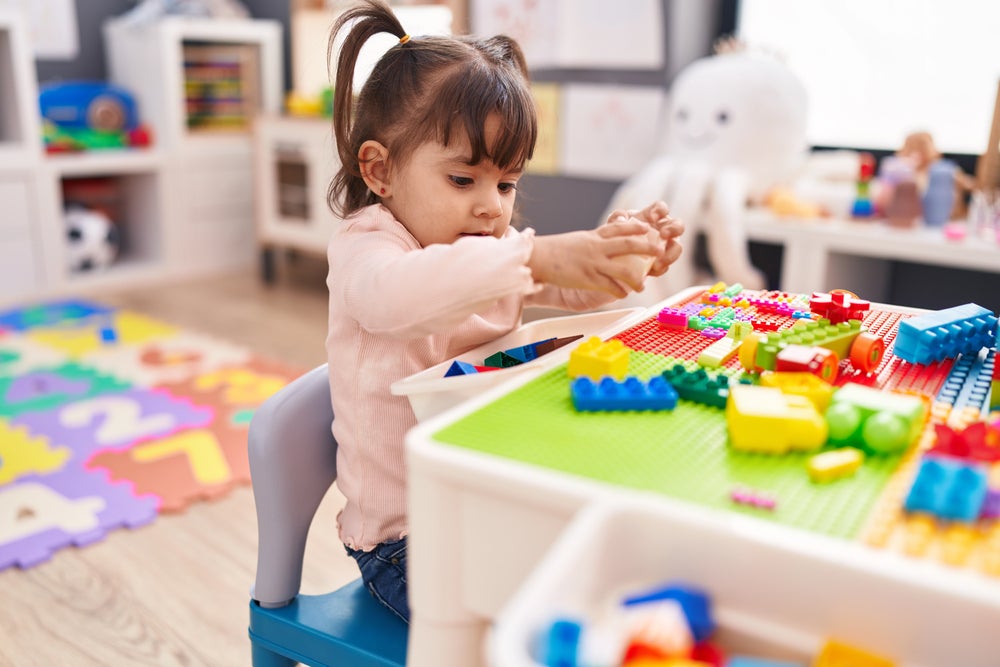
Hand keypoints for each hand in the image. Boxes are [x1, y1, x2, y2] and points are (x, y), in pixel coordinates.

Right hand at [529, 221, 663, 297]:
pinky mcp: (587, 278)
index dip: (635, 227)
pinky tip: (624, 294)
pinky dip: (618, 290)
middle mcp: (596, 247)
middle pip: (628, 244)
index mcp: (593, 236)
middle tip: (660, 251)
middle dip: (647, 247)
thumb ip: (591, 242)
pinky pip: (608, 285)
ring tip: (643, 284)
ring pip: (623, 268)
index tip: (647, 228)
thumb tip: (601, 244)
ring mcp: (593, 263)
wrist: (538, 257)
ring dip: (636, 277)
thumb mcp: (576, 241)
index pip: (619, 228)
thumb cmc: (554, 250)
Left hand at [606, 201, 683, 276]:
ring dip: (671, 254)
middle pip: (678, 226)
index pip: (662, 208)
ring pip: (677, 248)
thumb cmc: (617, 234)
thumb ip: (617, 218)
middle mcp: (663, 230)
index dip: (661, 210)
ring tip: (659, 261)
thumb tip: (621, 219)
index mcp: (653, 217)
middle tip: (663, 235)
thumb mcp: (614, 225)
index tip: (652, 217)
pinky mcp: (661, 263)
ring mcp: (665, 247)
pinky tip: (652, 271)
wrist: (614, 255)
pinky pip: (666, 265)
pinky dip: (660, 269)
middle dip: (674, 229)